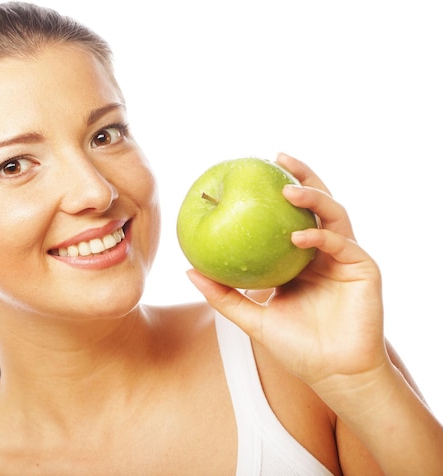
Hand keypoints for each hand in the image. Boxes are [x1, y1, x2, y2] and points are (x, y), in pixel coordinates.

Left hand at [187, 152, 387, 393]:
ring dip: (313, 197)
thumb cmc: (295, 347)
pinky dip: (320, 237)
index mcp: (300, 259)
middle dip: (301, 176)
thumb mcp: (252, 318)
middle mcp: (323, 252)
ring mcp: (344, 258)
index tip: (251, 172)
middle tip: (277, 158)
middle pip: (315, 204)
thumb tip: (189, 270)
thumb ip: (223, 295)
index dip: (277, 191)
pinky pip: (342, 243)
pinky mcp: (363, 269)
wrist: (331, 374)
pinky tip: (298, 237)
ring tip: (286, 190)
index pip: (289, 216)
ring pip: (334, 214)